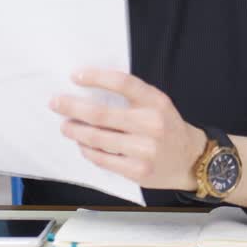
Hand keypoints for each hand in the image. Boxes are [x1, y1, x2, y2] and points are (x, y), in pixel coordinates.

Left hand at [51, 69, 206, 191]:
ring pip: (97, 139)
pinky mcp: (138, 171)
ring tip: (66, 126)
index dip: (96, 77)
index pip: (122, 83)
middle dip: (72, 107)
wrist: (190, 159)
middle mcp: (151, 124)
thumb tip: (90, 91)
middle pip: (101, 114)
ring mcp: (144, 150)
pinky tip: (82, 144)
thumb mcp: (158, 104)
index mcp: (156, 101)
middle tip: (56, 103)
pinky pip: (103, 159)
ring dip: (76, 131)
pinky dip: (88, 150)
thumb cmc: (167, 127)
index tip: (75, 76)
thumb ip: (132, 97)